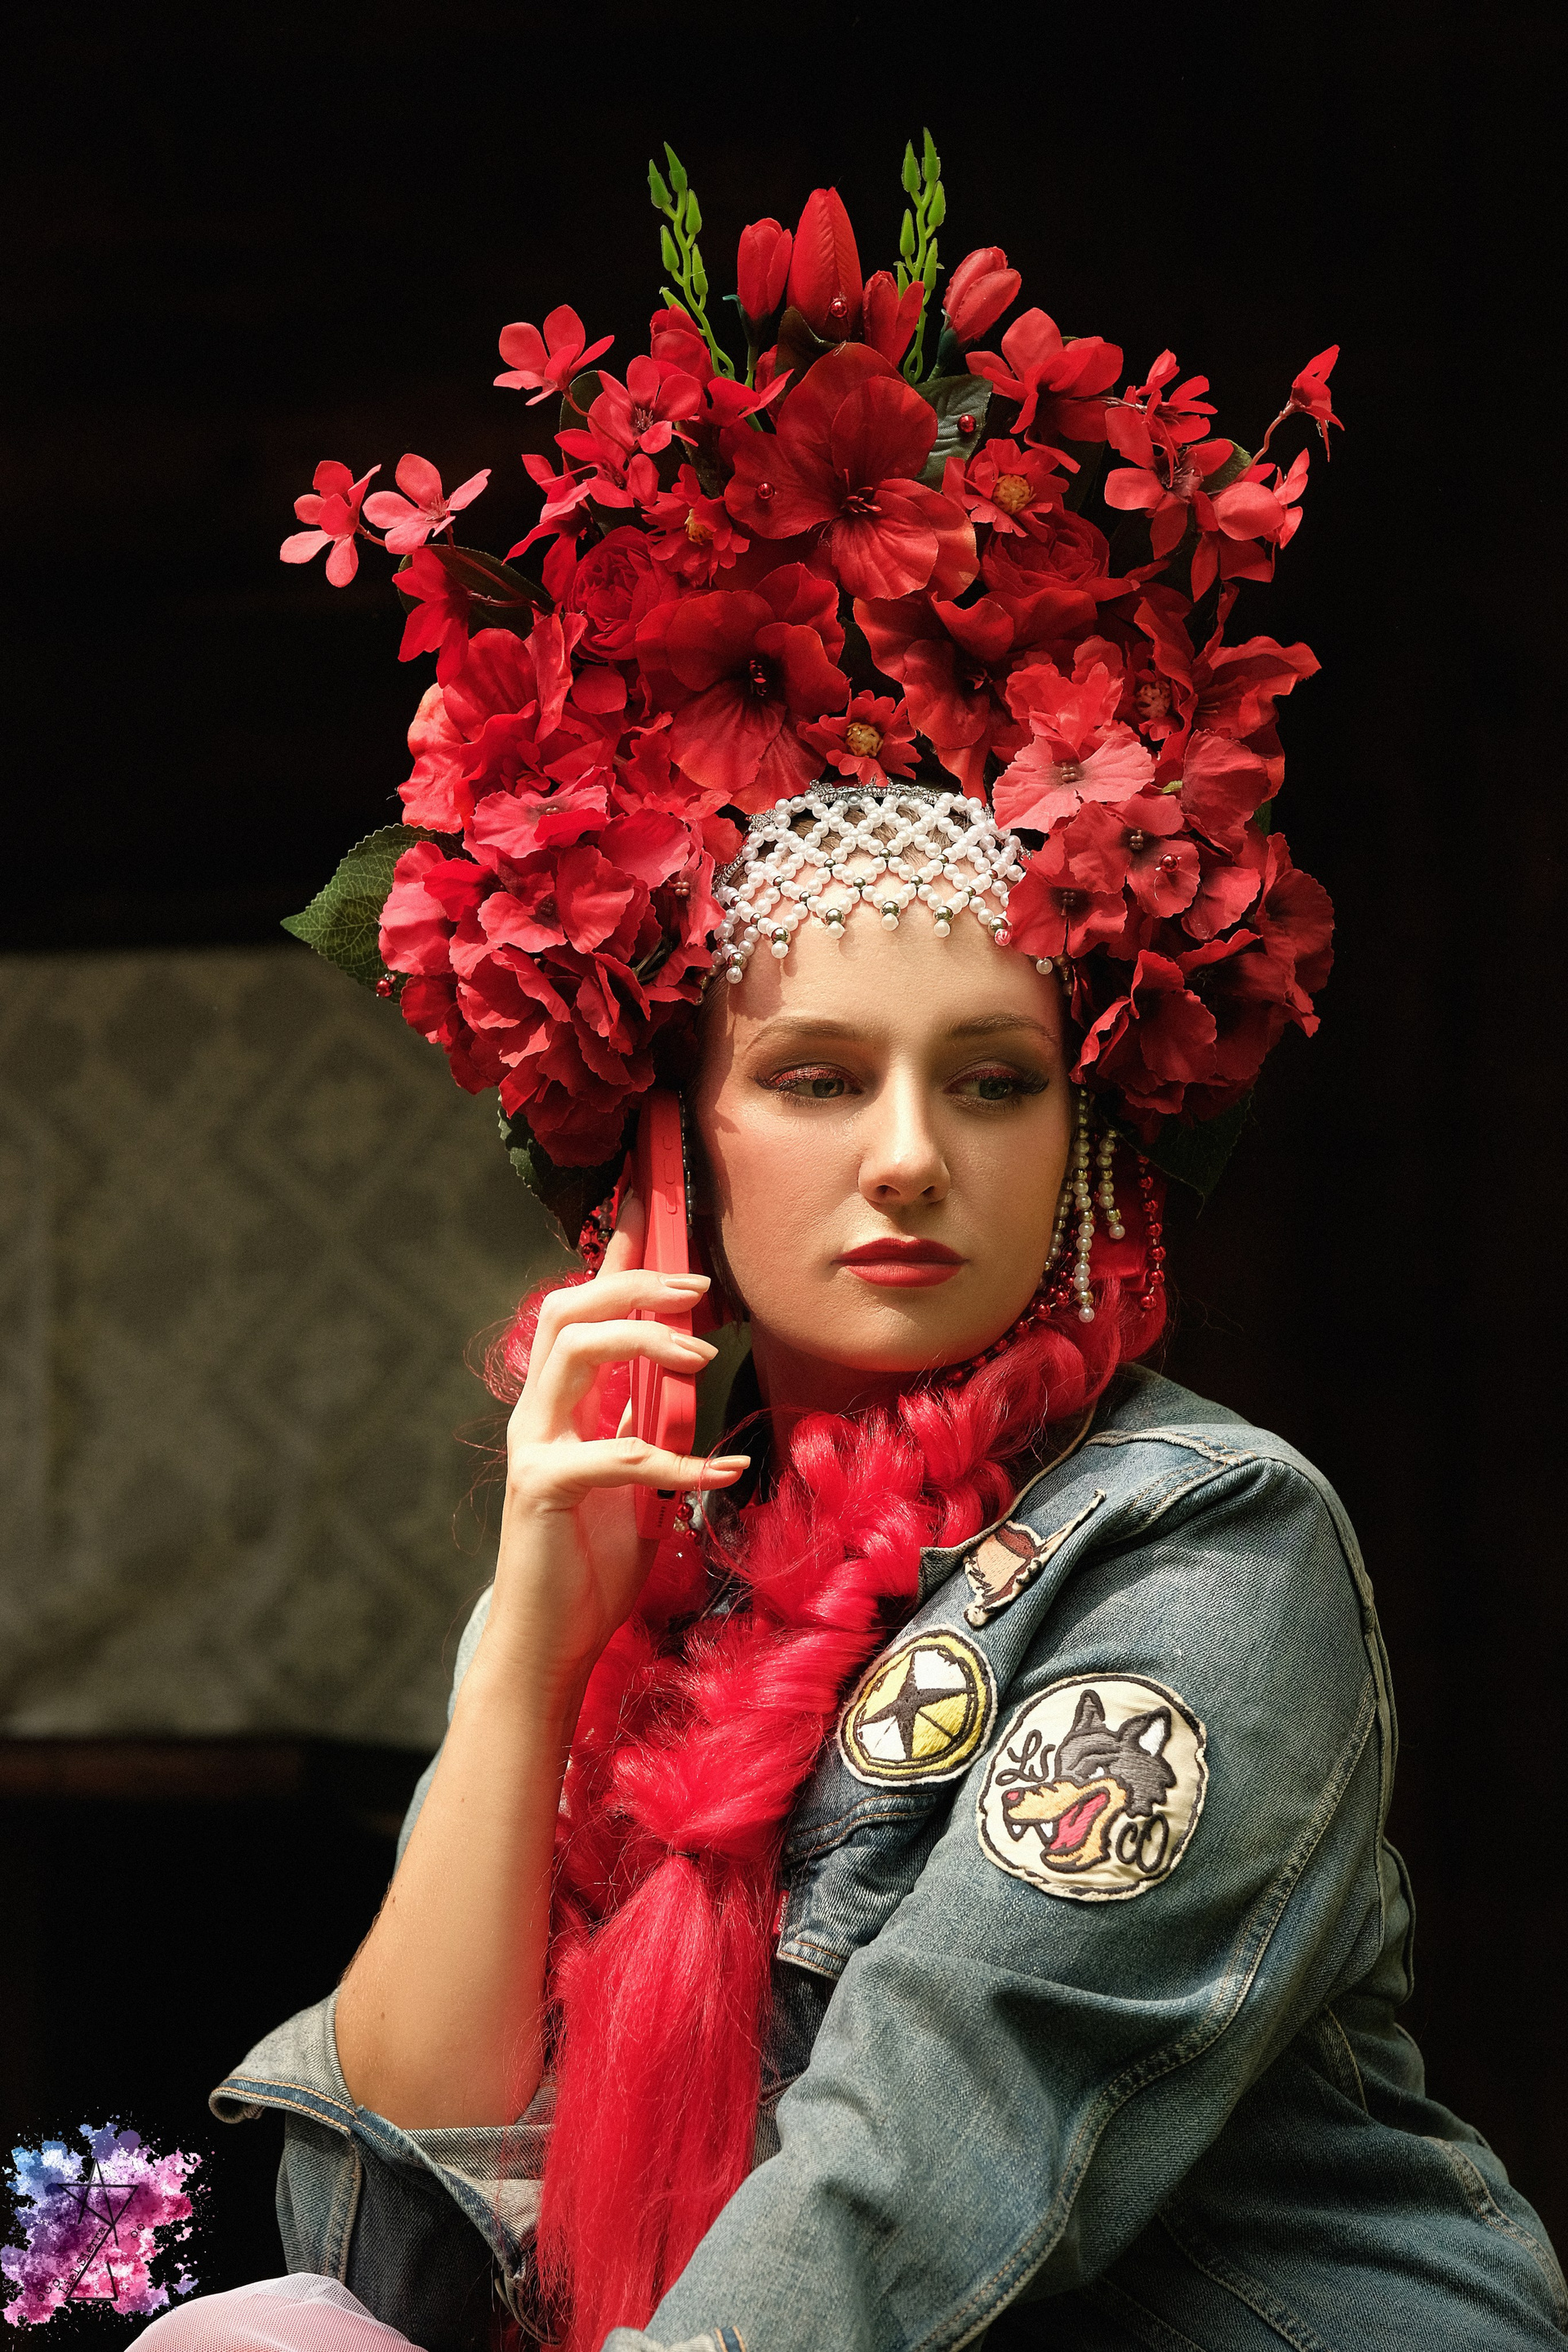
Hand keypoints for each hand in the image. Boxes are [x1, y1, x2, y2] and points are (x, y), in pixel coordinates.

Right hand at [482, 1194, 749, 1696]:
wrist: (553, 1642)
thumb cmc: (595, 1561)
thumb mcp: (636, 1477)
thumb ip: (647, 1420)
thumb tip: (682, 1370)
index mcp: (561, 1405)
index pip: (581, 1311)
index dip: (614, 1258)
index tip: (647, 1206)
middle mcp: (538, 1414)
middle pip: (569, 1311)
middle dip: (634, 1285)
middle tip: (699, 1289)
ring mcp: (535, 1448)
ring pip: (574, 1353)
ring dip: (644, 1340)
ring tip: (703, 1354)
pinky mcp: (544, 1491)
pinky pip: (613, 1453)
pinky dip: (675, 1460)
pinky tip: (719, 1473)